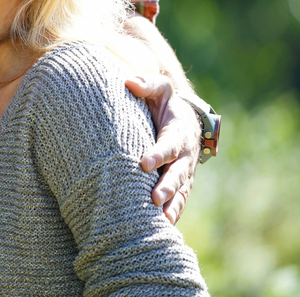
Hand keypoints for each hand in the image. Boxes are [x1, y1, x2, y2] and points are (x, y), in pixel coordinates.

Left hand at [126, 74, 199, 223]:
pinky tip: (160, 231)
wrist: (182, 119)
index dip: (158, 154)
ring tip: (160, 222)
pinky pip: (177, 203)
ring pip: (180, 193)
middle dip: (166, 187)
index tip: (143, 162)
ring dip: (171, 207)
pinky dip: (172, 215)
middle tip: (154, 198)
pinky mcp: (179, 185)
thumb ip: (148, 85)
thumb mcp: (159, 89)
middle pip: (177, 174)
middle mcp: (184, 157)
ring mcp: (184, 174)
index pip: (168, 145)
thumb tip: (130, 82)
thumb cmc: (164, 103)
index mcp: (178, 133)